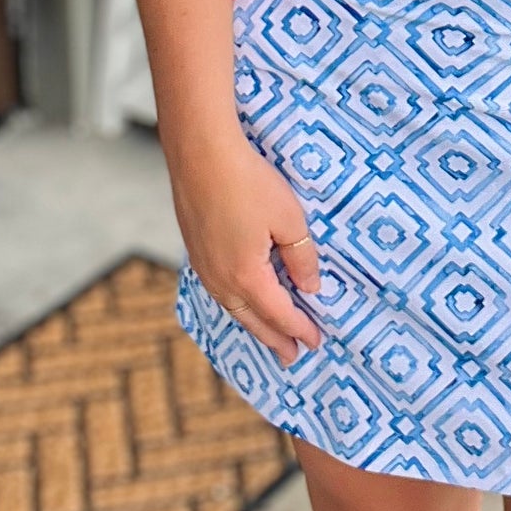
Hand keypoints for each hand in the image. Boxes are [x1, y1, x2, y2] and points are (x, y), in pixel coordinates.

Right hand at [171, 127, 322, 367]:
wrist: (200, 153)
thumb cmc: (248, 182)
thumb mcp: (289, 219)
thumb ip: (302, 257)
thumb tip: (310, 287)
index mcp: (247, 277)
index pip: (280, 315)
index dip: (300, 329)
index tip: (316, 341)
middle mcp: (221, 280)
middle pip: (253, 320)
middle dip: (274, 339)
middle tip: (291, 357)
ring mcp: (204, 266)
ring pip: (233, 307)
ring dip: (254, 324)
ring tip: (268, 336)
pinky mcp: (195, 250)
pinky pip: (219, 290)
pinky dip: (236, 304)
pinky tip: (241, 299)